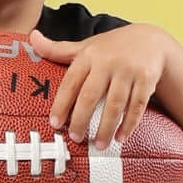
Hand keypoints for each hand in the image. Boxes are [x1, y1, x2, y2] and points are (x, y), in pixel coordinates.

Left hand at [28, 23, 170, 150]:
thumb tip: (32, 37)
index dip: (61, 104)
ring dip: (106, 128)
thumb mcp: (86, 46)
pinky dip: (128, 124)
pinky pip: (136, 106)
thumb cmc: (112, 48)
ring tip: (99, 145)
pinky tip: (120, 138)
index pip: (71, 82)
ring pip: (115, 104)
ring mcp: (128, 70)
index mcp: (89, 55)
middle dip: (81, 119)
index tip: (55, 124)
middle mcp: (108, 61)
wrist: (151, 40)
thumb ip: (58, 49)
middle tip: (76, 138)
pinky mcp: (147, 79)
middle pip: (91, 95)